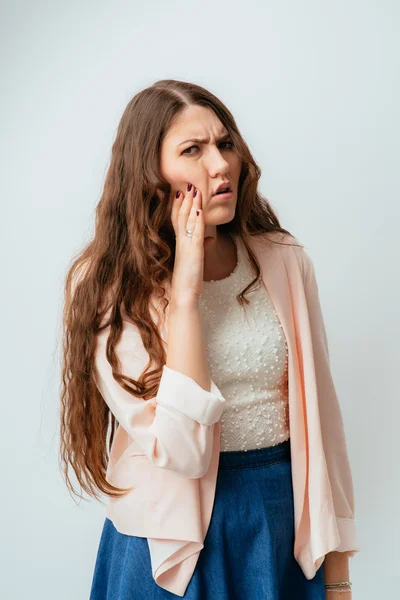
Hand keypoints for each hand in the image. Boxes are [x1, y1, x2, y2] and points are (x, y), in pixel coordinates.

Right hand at [170, 183, 204, 304]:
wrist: (184, 294)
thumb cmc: (190, 279)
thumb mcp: (196, 261)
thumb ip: (202, 247)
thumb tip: (210, 239)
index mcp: (181, 243)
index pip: (178, 220)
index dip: (178, 205)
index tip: (180, 192)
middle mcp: (181, 242)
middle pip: (181, 216)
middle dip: (185, 200)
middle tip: (187, 184)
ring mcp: (186, 246)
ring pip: (187, 221)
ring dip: (191, 205)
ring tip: (193, 190)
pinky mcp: (193, 252)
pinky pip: (195, 233)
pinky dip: (197, 221)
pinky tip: (200, 210)